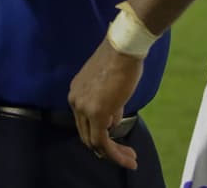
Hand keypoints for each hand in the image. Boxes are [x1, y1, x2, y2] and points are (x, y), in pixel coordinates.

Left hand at [69, 39, 143, 169]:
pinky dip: (115, 154)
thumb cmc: (121, 61)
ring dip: (113, 154)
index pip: (84, 122)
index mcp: (76, 92)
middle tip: (126, 155)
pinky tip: (128, 158)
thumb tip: (113, 121)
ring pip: (95, 142)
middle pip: (87, 134)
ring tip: (131, 159)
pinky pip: (103, 142)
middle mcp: (75, 100)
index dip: (100, 134)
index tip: (117, 141)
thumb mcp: (111, 86)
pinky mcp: (97, 113)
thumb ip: (109, 105)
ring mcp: (83, 108)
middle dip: (106, 148)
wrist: (124, 48)